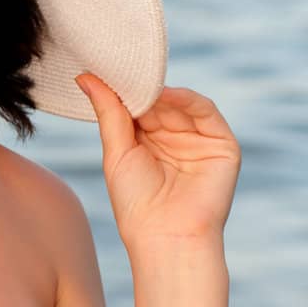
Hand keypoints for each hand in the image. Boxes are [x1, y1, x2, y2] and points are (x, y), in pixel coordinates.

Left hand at [74, 73, 240, 254]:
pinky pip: (206, 112)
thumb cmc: (136, 201)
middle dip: (140, 90)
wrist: (166, 234)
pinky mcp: (222, 145)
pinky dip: (186, 99)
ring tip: (140, 89)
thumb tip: (85, 77)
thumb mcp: (116, 150)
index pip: (137, 107)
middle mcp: (174, 138)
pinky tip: (165, 96)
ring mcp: (198, 141)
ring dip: (160, 94)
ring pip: (181, 104)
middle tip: (119, 75)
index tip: (100, 72)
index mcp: (147, 142)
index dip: (122, 91)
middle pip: (158, 102)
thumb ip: (108, 112)